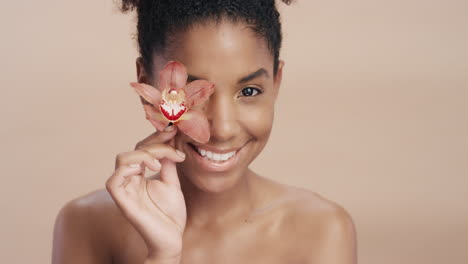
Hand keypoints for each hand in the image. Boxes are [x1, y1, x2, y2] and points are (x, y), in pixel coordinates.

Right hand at [106, 126, 185, 260]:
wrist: (172, 238)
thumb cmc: (171, 214)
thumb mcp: (172, 182)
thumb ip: (167, 163)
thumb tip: (169, 142)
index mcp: (140, 175)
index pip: (142, 149)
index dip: (157, 138)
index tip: (175, 131)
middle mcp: (129, 179)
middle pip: (133, 150)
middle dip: (154, 141)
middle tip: (173, 137)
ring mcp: (124, 189)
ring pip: (122, 159)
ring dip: (144, 154)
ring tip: (161, 163)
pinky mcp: (122, 201)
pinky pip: (113, 180)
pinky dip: (129, 168)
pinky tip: (151, 168)